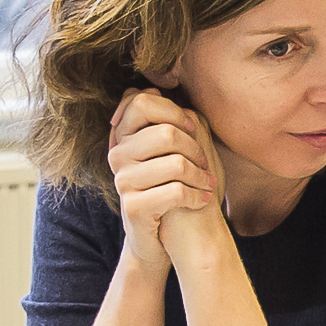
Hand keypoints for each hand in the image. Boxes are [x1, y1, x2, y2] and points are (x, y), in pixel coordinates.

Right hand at [111, 89, 226, 271]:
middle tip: (206, 166)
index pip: (140, 102)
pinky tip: (203, 201)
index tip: (192, 130)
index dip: (173, 111)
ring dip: (202, 177)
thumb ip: (164, 120)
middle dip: (196, 149)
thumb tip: (155, 85)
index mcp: (124, 137)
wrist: (164, 239)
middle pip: (166, 133)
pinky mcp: (134, 208)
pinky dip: (197, 196)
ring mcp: (123, 182)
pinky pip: (175, 192)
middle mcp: (117, 156)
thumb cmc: (173, 188)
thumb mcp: (169, 151)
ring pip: (176, 164)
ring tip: (208, 185)